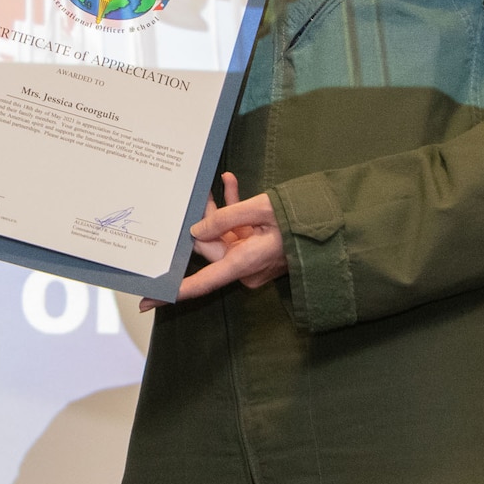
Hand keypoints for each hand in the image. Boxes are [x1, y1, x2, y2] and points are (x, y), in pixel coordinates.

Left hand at [139, 172, 286, 309]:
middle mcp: (245, 268)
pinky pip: (239, 232)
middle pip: (212, 248)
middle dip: (205, 220)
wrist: (334, 225)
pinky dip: (235, 212)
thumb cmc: (299, 218)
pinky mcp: (258, 251)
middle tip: (202, 192)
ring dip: (223, 210)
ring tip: (224, 182)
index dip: (175, 292)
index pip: (203, 283)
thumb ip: (225, 217)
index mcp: (244, 263)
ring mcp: (252, 260)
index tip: (149, 301)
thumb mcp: (261, 209)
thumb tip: (195, 231)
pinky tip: (231, 183)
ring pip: (224, 236)